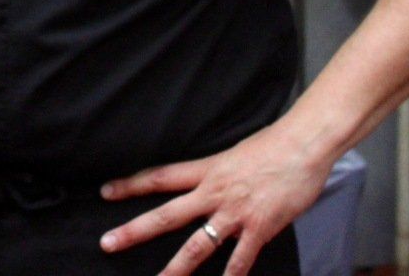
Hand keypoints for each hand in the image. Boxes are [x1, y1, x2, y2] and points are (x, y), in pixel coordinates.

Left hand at [98, 121, 333, 275]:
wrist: (303, 145)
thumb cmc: (273, 146)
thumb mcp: (234, 154)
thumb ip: (217, 174)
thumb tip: (207, 185)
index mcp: (206, 171)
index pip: (159, 177)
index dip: (130, 185)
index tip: (106, 191)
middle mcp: (213, 193)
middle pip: (166, 214)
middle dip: (135, 230)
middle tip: (108, 243)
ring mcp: (235, 213)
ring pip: (197, 245)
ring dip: (176, 268)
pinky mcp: (259, 228)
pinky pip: (240, 259)